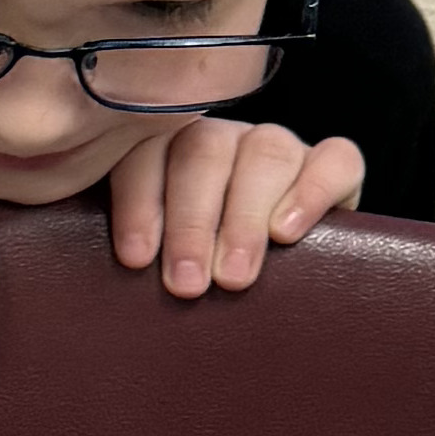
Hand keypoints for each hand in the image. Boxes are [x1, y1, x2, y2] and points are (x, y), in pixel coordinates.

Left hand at [105, 120, 363, 296]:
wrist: (269, 293)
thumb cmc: (193, 277)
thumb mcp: (155, 260)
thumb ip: (130, 247)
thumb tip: (98, 264)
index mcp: (166, 150)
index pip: (146, 152)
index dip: (139, 202)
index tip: (136, 258)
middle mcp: (221, 141)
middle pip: (203, 152)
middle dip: (192, 222)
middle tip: (186, 284)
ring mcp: (277, 147)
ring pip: (265, 152)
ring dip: (243, 217)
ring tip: (232, 276)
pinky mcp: (334, 165)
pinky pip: (336, 159)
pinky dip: (311, 192)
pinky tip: (287, 233)